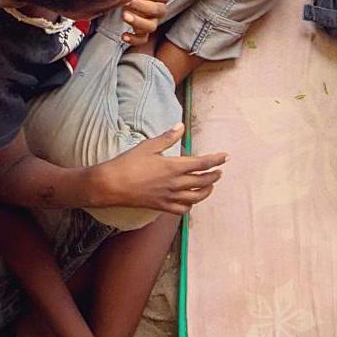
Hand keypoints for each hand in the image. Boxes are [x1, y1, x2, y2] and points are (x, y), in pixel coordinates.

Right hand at [85, 125, 226, 212]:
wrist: (111, 185)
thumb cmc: (127, 163)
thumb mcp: (148, 146)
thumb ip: (167, 137)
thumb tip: (181, 126)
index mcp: (173, 166)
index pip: (202, 163)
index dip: (216, 160)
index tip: (225, 157)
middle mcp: (175, 183)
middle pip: (203, 181)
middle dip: (214, 176)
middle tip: (219, 171)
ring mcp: (169, 197)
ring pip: (196, 197)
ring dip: (206, 191)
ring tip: (210, 186)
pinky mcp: (161, 206)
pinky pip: (182, 209)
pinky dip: (190, 205)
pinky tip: (191, 200)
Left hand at [120, 0, 166, 46]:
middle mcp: (159, 9)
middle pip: (157, 10)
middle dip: (142, 6)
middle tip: (126, 2)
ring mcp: (152, 22)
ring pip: (151, 26)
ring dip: (138, 22)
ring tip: (124, 15)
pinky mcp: (142, 32)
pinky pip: (142, 39)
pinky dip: (133, 39)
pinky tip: (123, 36)